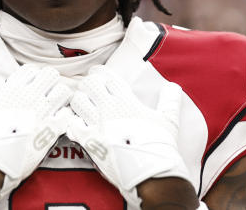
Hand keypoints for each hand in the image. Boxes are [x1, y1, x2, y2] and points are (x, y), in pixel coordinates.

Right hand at [0, 63, 71, 195]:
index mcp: (13, 89)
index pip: (31, 70)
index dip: (30, 77)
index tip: (26, 88)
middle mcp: (31, 96)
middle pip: (51, 75)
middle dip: (48, 82)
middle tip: (43, 94)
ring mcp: (43, 112)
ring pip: (64, 91)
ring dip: (60, 97)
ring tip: (53, 106)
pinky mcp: (53, 129)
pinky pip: (68, 114)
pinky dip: (65, 117)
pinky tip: (57, 122)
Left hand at [67, 65, 191, 205]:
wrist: (152, 173)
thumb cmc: (161, 146)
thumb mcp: (169, 120)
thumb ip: (170, 100)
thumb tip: (174, 87)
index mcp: (127, 101)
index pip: (107, 76)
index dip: (100, 73)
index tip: (98, 75)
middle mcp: (110, 109)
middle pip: (89, 84)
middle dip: (88, 85)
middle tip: (89, 91)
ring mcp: (98, 125)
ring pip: (77, 101)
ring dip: (78, 102)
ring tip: (82, 107)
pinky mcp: (89, 142)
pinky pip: (71, 125)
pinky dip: (72, 123)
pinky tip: (78, 125)